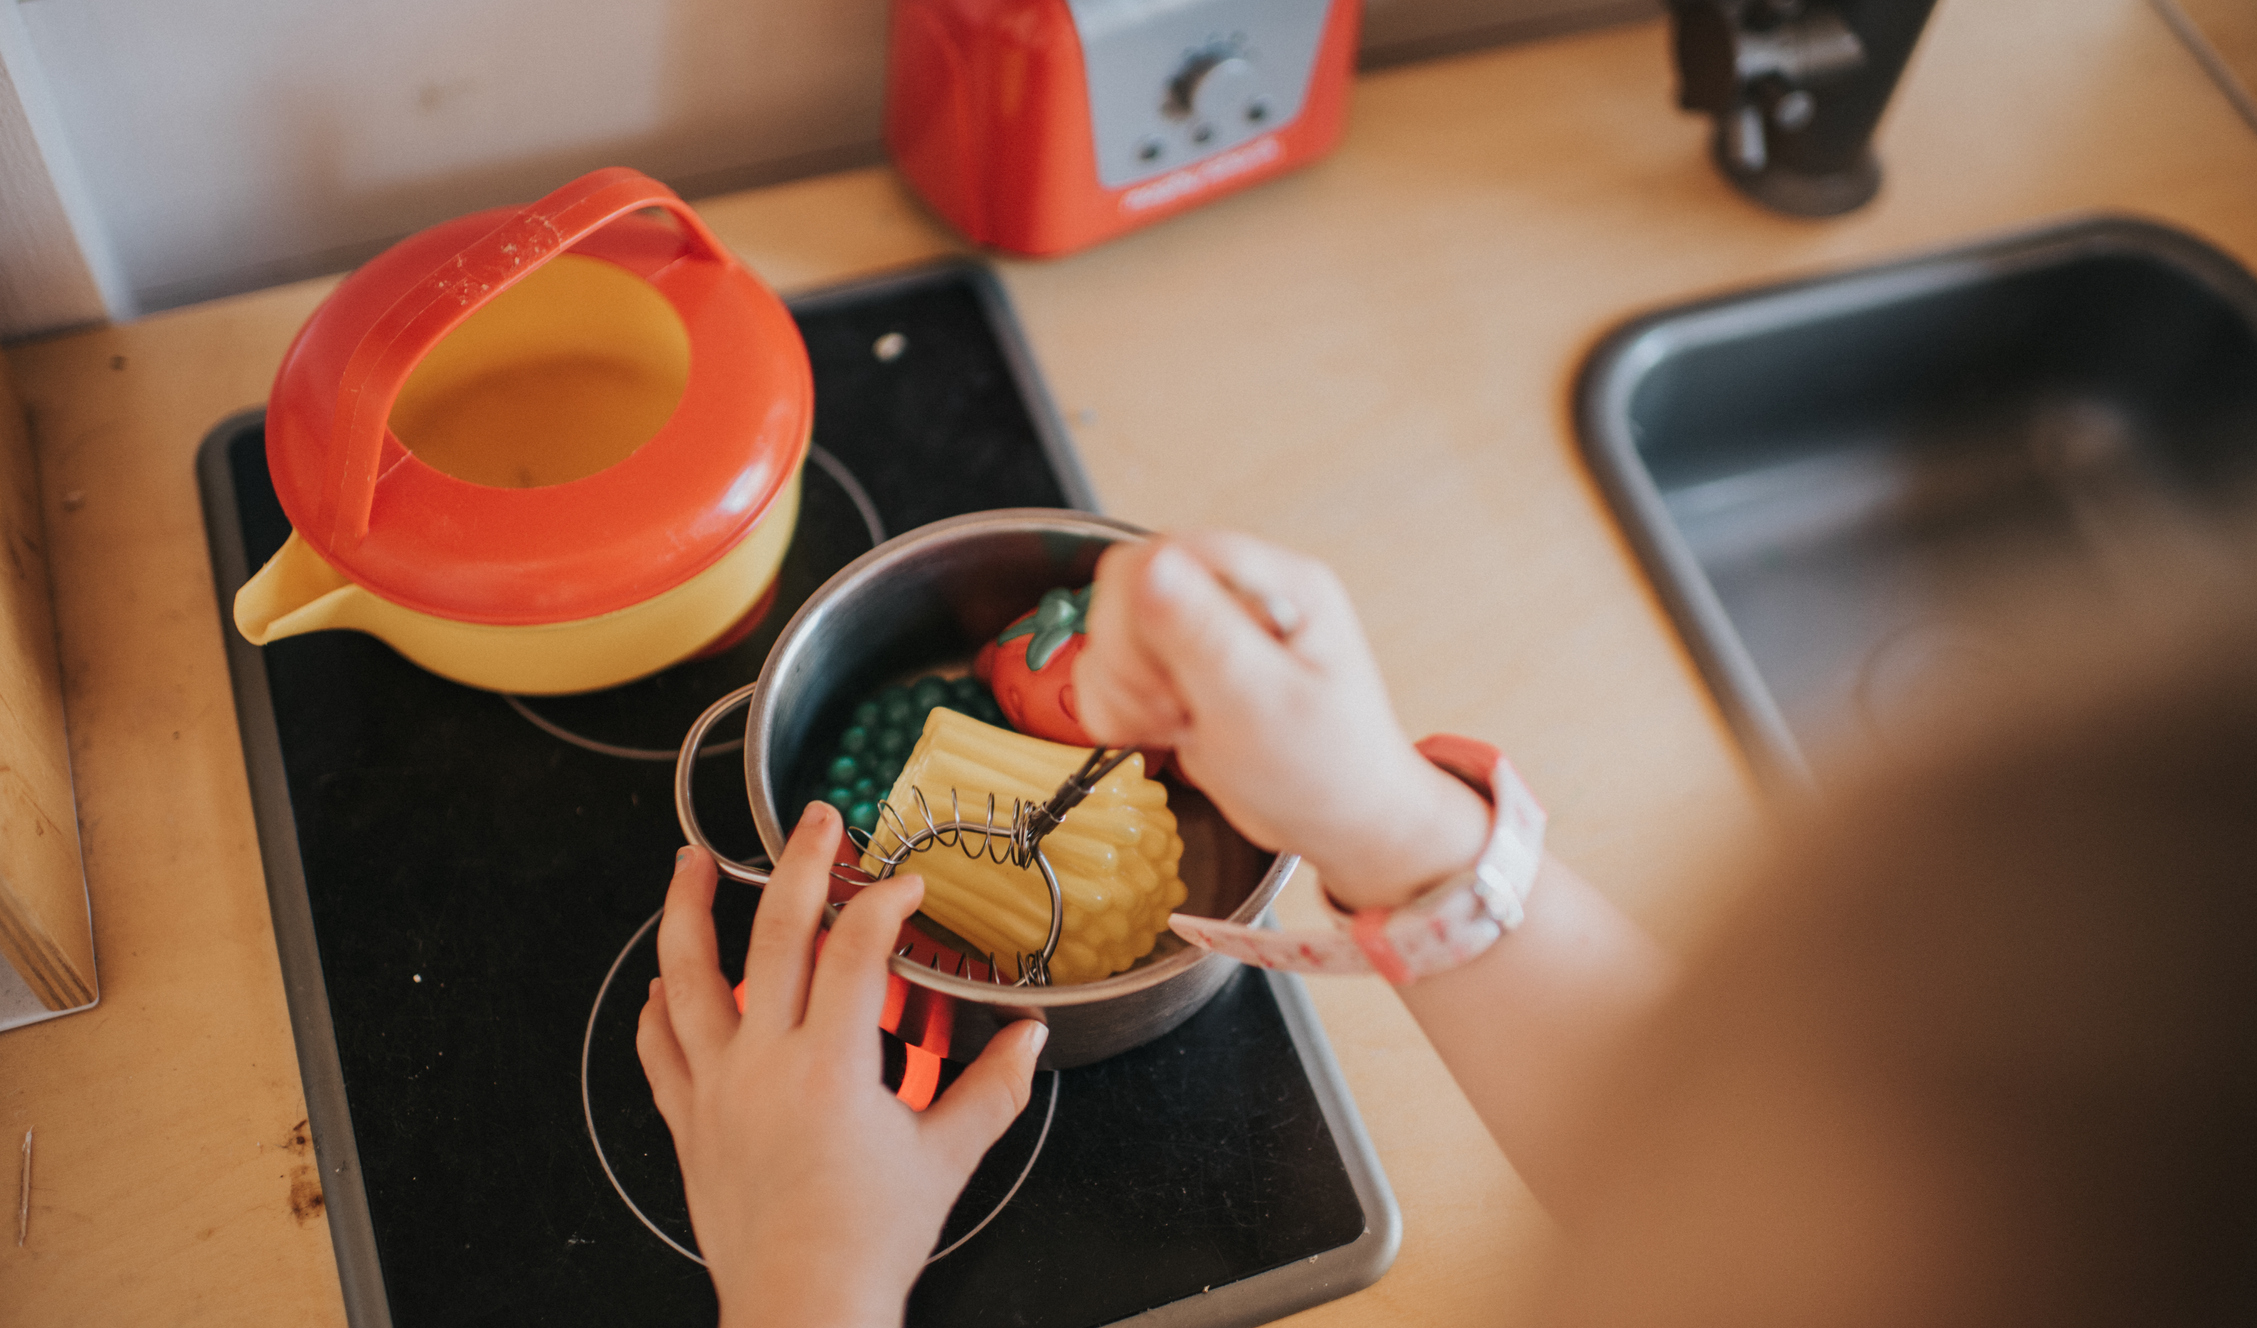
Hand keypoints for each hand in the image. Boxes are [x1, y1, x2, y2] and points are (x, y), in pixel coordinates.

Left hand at [637, 805, 1047, 1326]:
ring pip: (688, 977)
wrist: (803, 1309)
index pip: (855, 949)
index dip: (883, 901)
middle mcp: (763, 1066)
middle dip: (796, 864)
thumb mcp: (947, 1160)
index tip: (904, 885)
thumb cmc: (868, 1244)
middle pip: (772, 935)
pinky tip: (661, 983)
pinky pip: (659, 1050)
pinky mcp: (690, 1122)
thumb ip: (993, 1089)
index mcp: (831, 1068)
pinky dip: (656, 1008)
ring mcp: (717, 1090)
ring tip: (691, 862)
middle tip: (813, 820)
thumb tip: (1029, 1041)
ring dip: (688, 910)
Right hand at [1072, 532, 1490, 909]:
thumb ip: (1205, 633)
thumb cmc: (1326, 770)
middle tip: (1174, 709)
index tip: (1166, 678)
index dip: (1143, 614)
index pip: (1168, 555)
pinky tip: (1164, 731)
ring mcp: (1207, 631)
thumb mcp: (1264, 705)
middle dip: (1131, 660)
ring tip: (1177, 724)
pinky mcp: (1181, 667)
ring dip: (1124, 688)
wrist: (1339, 823)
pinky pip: (1113, 667)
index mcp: (1277, 585)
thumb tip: (1152, 564)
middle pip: (1129, 587)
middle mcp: (1239, 595)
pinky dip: (1120, 706)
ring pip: (1113, 628)